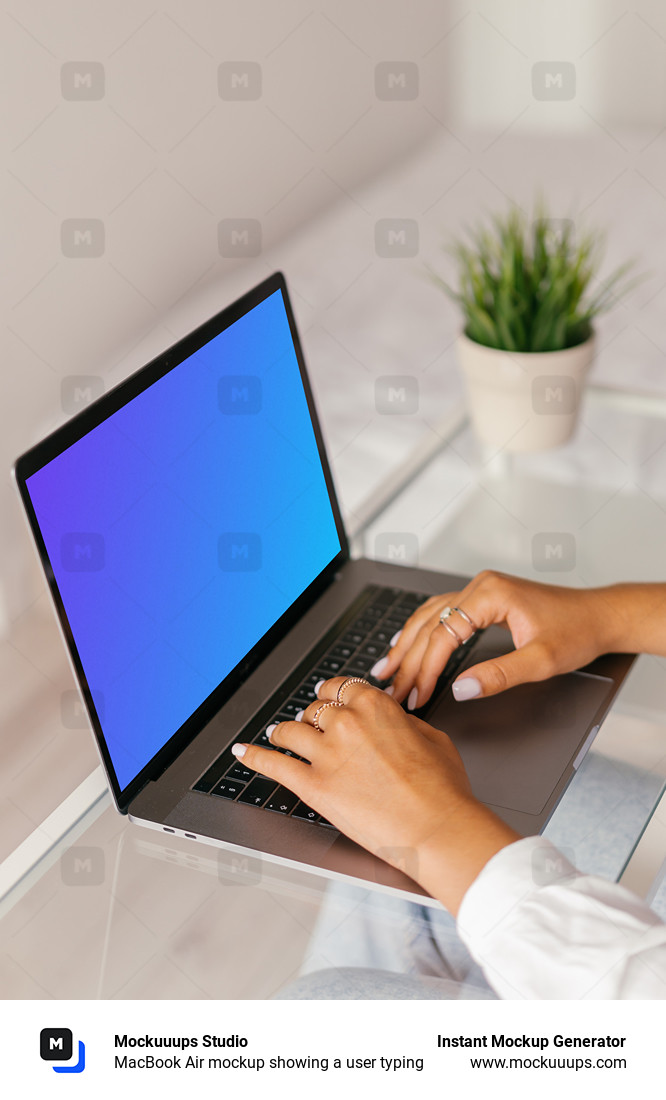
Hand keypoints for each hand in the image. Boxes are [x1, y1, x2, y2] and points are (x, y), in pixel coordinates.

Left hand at [232, 677, 518, 913]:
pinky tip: (243, 752)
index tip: (329, 698)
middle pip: (315, 709)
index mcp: (375, 706)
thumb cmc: (443, 789)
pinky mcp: (313, 786)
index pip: (341, 687)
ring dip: (284, 731)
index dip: (333, 694)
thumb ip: (403, 722)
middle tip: (311, 723)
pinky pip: (273, 764)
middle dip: (313, 716)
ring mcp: (325, 754)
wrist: (437, 828)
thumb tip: (393, 720)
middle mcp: (346, 724)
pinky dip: (254, 756)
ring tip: (279, 734)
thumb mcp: (432, 738)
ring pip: (290, 730)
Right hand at [372, 570, 615, 709]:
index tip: (415, 694)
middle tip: (391, 689)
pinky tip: (407, 644)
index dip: (425, 668)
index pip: (443, 633)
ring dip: (407, 644)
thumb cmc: (577, 632)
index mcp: (490, 594)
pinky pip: (442, 613)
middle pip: (430, 624)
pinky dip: (422, 632)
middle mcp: (480, 586)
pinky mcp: (483, 599)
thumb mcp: (541, 662)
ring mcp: (480, 590)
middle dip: (408, 660)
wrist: (599, 616)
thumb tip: (460, 689)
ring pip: (430, 616)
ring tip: (386, 669)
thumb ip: (499, 675)